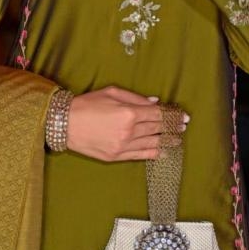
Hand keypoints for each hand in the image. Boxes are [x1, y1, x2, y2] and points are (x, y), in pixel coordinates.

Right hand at [67, 85, 187, 161]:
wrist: (65, 124)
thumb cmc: (87, 104)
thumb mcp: (111, 92)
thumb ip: (135, 98)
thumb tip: (154, 102)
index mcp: (129, 112)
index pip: (157, 114)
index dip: (172, 115)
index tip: (183, 115)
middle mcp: (129, 131)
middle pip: (157, 129)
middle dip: (173, 127)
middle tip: (184, 126)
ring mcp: (123, 146)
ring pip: (152, 143)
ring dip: (167, 141)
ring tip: (178, 139)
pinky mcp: (116, 157)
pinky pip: (140, 156)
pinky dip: (154, 154)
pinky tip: (163, 152)